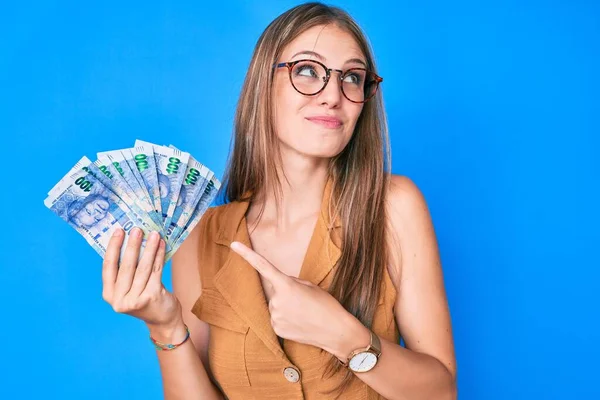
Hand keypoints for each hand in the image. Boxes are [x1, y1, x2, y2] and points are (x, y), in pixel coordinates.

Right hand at [102, 227, 181, 330]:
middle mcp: (119, 300)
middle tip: (137, 229)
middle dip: (132, 245)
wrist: (163, 319)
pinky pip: (156, 271)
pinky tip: (162, 245)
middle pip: (126, 266)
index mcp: (110, 295)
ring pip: (143, 268)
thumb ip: (127, 270)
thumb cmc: (145, 297)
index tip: (118, 231)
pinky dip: (159, 256)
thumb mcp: (130, 287)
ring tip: (153, 234)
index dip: (113, 248)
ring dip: (149, 248)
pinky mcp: (152, 297)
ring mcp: (136, 300)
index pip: (108, 267)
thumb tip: (133, 239)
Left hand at [230, 241, 366, 358]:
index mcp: (286, 285)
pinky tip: (300, 323)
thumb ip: (291, 282)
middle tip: (304, 302)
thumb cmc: (326, 305)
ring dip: (286, 307)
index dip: (246, 255)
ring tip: (304, 313)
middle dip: (286, 293)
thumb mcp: (310, 286)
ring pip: (275, 306)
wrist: (336, 331)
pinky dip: (286, 319)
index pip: (262, 267)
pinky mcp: (277, 330)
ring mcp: (275, 317)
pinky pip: (277, 319)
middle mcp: (277, 301)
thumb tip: (279, 285)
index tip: (233, 244)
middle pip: (275, 292)